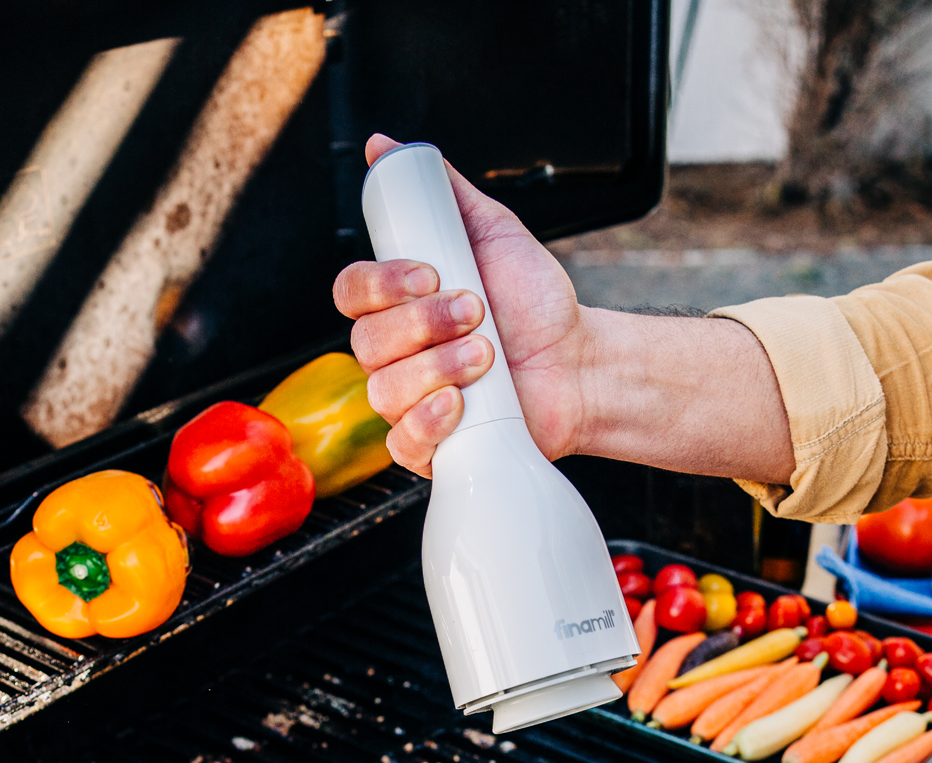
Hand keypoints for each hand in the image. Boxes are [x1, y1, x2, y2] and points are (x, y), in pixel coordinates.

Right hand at [334, 134, 587, 477]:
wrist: (580, 365)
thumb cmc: (536, 307)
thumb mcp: (493, 235)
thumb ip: (442, 193)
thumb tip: (387, 148)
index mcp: (399, 306)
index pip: (352, 292)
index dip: (382, 284)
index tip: (431, 274)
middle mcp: (396, 354)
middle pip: (366, 342)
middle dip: (424, 325)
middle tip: (478, 314)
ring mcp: (409, 402)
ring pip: (384, 390)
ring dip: (439, 368)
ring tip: (488, 357)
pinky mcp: (429, 446)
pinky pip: (401, 444)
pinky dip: (429, 422)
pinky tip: (462, 404)